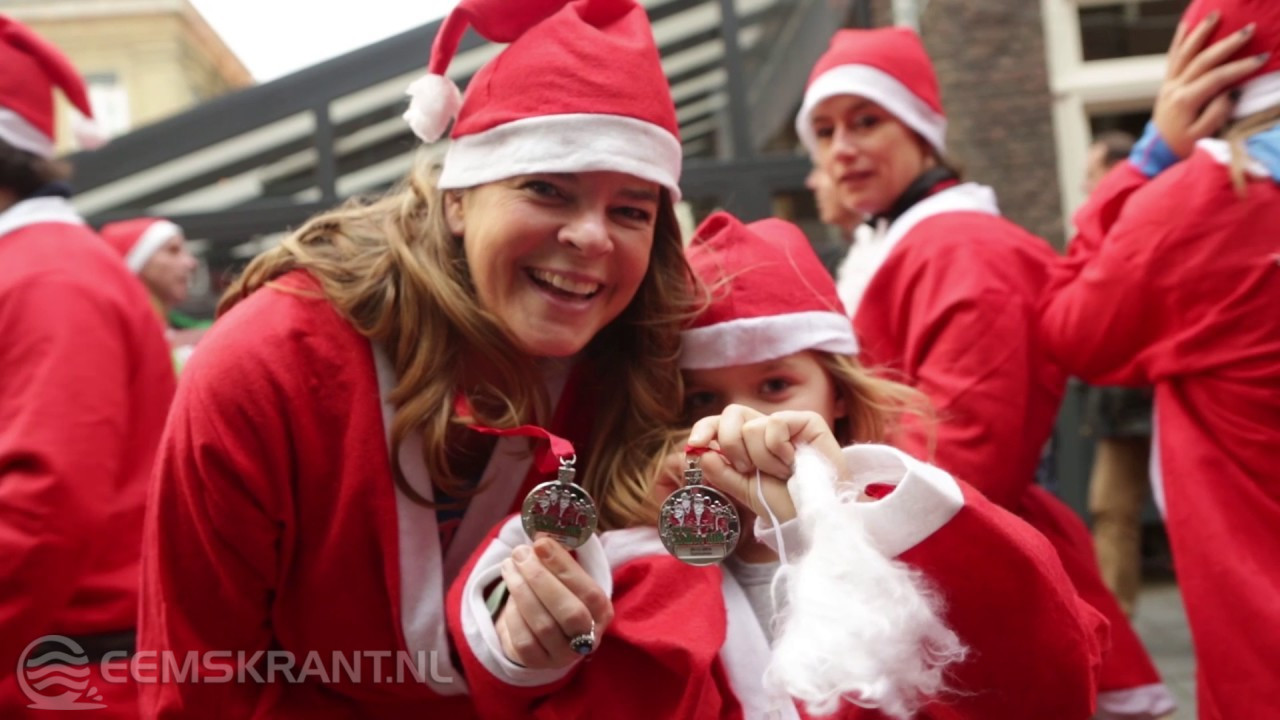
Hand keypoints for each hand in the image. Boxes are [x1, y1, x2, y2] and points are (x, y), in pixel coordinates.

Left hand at [495, 537, 612, 668]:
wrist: (543, 634)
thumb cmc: (559, 595)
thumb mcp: (566, 578)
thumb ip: (558, 558)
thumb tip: (541, 533)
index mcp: (602, 612)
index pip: (589, 592)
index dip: (564, 567)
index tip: (541, 543)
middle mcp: (589, 638)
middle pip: (569, 612)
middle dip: (541, 579)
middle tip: (520, 554)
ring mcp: (564, 655)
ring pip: (543, 625)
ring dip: (521, 590)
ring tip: (508, 566)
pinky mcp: (538, 663)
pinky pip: (524, 639)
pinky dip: (514, 613)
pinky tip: (510, 594)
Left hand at [686, 405, 845, 523]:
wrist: (813, 517)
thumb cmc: (785, 505)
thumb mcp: (745, 490)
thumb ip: (721, 473)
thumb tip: (701, 452)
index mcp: (747, 443)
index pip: (719, 423)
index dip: (705, 428)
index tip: (695, 445)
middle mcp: (765, 430)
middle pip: (732, 413)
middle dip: (731, 444)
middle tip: (747, 468)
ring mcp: (786, 424)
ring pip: (751, 426)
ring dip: (762, 458)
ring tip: (781, 472)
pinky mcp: (807, 421)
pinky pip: (775, 423)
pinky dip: (778, 449)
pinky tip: (792, 463)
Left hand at [1154, 13, 1267, 156]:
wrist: (1156, 151)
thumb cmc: (1182, 145)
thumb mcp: (1202, 136)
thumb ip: (1216, 115)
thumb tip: (1232, 93)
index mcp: (1185, 101)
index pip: (1216, 78)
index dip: (1239, 68)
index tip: (1261, 59)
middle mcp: (1175, 88)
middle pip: (1203, 60)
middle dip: (1228, 44)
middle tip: (1249, 29)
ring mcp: (1169, 83)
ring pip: (1185, 52)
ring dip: (1201, 32)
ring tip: (1216, 15)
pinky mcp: (1167, 82)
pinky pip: (1172, 57)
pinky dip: (1179, 40)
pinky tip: (1186, 25)